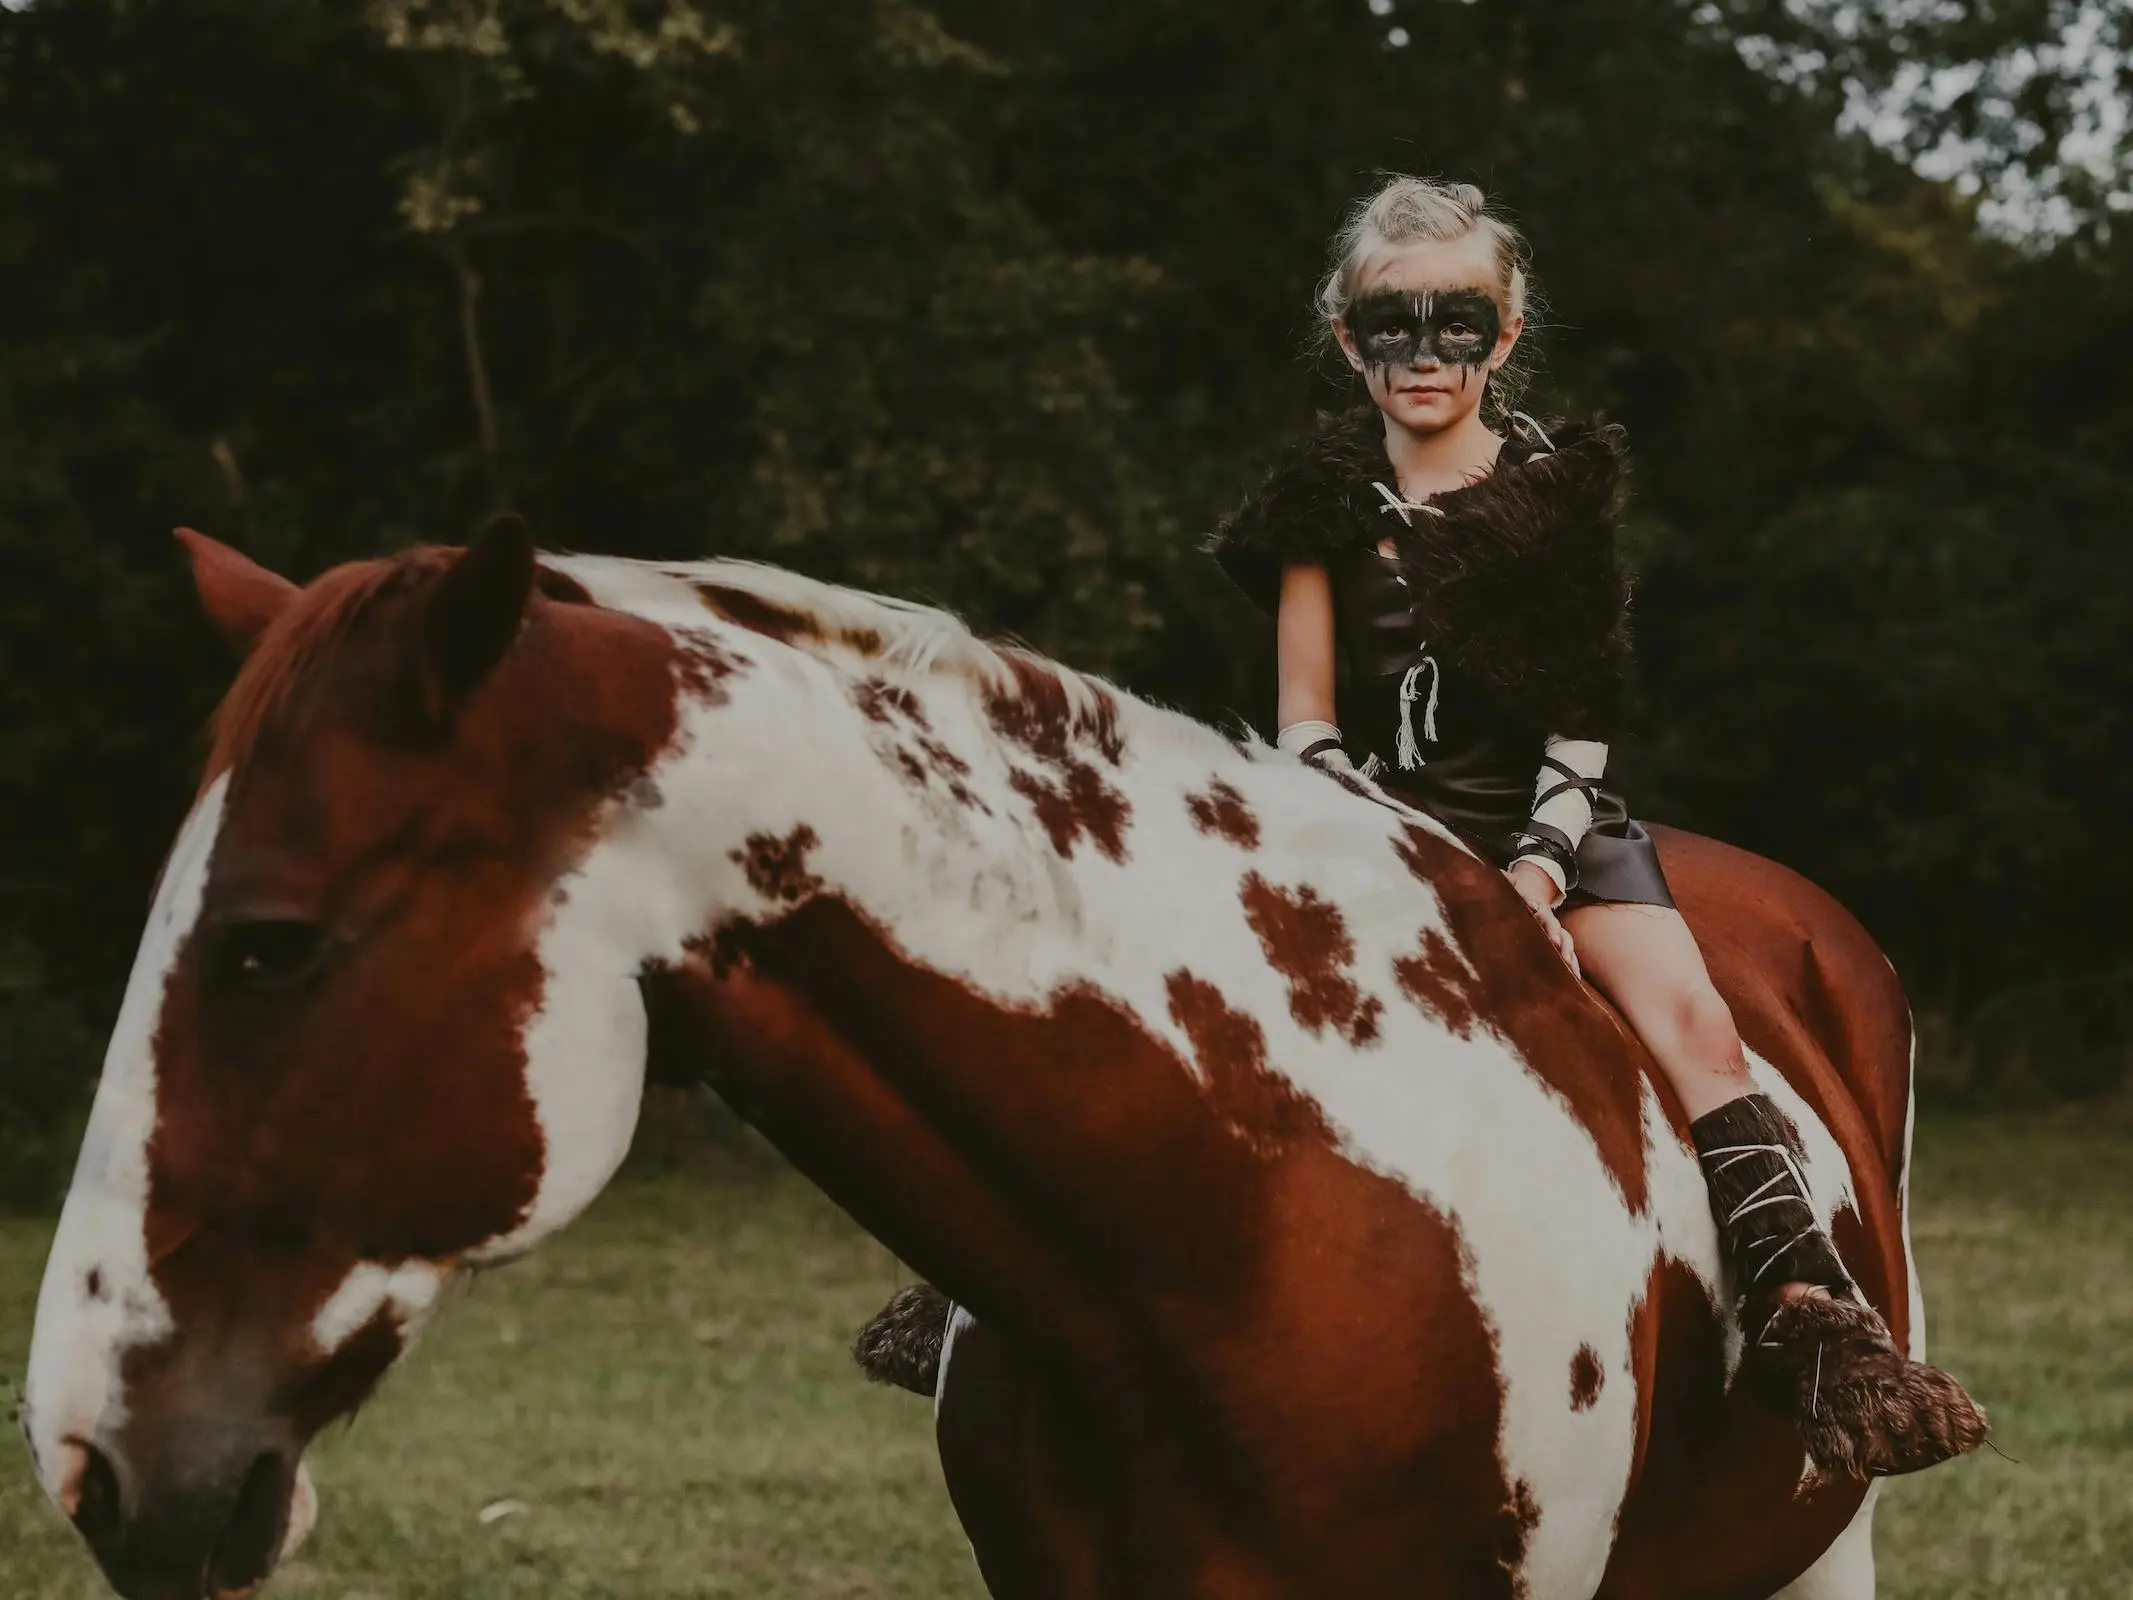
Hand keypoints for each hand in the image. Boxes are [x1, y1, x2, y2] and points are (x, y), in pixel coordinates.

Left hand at [1506, 860, 1578, 978]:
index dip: (1537, 910)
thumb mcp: (1510, 881)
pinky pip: (1567, 954)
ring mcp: (1554, 930)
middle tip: (1558, 945)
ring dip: (1569, 955)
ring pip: (1566, 942)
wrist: (1532, 888)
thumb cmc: (1517, 889)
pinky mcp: (1557, 941)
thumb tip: (1498, 873)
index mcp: (1536, 905)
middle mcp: (1548, 918)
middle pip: (1555, 927)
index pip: (1539, 908)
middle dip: (1557, 936)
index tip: (1535, 911)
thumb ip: (1505, 879)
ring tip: (1572, 971)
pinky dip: (1572, 965)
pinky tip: (1575, 980)